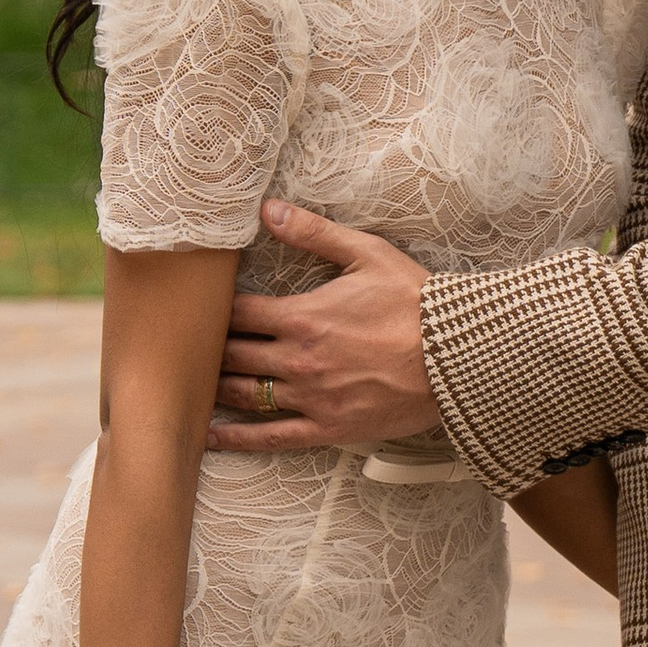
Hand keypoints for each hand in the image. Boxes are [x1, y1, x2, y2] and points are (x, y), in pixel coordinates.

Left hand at [211, 202, 440, 451]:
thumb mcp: (367, 254)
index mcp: (302, 316)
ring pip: (243, 395)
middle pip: (231, 355)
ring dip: (213, 388)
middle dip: (208, 349)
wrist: (458, 355)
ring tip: (192, 383)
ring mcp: (311, 397)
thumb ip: (313, 232)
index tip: (203, 308)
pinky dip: (236, 438)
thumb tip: (267, 208)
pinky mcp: (327, 427)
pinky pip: (271, 436)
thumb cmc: (415, 301)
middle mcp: (298, 359)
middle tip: (190, 347)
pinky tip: (210, 436)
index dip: (214, 309)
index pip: (236, 313)